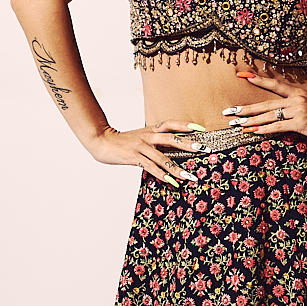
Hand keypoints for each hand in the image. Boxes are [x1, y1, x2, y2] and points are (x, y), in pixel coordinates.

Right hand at [87, 121, 205, 185]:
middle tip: (204, 149)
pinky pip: (151, 167)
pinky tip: (172, 182)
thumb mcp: (142, 137)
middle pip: (171, 138)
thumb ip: (156, 141)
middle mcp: (148, 136)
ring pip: (162, 157)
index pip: (171, 124)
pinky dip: (162, 175)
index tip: (201, 129)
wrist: (102, 141)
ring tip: (191, 176)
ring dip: (177, 168)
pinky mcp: (134, 157)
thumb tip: (175, 147)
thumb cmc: (124, 141)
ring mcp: (140, 146)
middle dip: (189, 144)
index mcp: (151, 130)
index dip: (186, 125)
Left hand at [223, 68, 306, 147]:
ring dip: (251, 121)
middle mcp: (296, 99)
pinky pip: (278, 126)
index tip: (243, 76)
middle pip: (265, 103)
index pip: (274, 85)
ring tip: (237, 124)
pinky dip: (264, 130)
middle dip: (246, 108)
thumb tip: (291, 110)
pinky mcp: (300, 122)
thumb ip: (302, 106)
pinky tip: (253, 132)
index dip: (258, 80)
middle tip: (230, 111)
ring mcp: (298, 110)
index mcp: (298, 94)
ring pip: (269, 115)